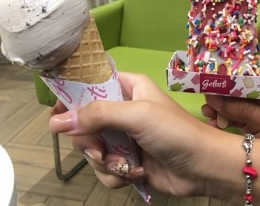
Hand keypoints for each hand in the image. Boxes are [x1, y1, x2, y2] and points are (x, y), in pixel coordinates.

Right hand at [49, 72, 216, 196]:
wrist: (202, 167)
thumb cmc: (174, 131)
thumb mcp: (136, 115)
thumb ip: (97, 115)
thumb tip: (57, 121)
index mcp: (127, 88)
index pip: (89, 86)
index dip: (72, 99)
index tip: (58, 117)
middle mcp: (122, 109)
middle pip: (85, 121)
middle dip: (90, 140)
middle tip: (100, 149)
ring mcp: (122, 134)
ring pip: (92, 147)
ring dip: (105, 161)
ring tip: (125, 164)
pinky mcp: (125, 157)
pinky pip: (104, 167)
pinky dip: (115, 173)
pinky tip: (135, 172)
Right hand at [202, 55, 259, 142]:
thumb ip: (245, 110)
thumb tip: (213, 98)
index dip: (249, 65)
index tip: (225, 70)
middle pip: (250, 84)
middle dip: (228, 90)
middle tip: (210, 93)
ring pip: (241, 101)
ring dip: (223, 106)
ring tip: (208, 111)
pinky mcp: (258, 122)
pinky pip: (240, 117)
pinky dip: (227, 120)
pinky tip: (214, 124)